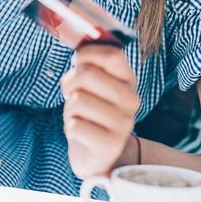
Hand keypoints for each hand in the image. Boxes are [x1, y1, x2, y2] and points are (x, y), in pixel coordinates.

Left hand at [61, 43, 139, 178]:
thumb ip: (87, 65)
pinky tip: (82, 133)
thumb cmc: (90, 112)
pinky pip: (75, 126)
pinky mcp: (111, 145)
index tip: (79, 63)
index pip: (112, 54)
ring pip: (77, 100)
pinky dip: (70, 128)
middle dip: (70, 83)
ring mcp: (124, 124)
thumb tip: (79, 46)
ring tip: (79, 117)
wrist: (99, 155)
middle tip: (74, 95)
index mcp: (128, 80)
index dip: (87, 54)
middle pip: (87, 74)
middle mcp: (131, 100)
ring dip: (69, 110)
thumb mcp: (90, 85)